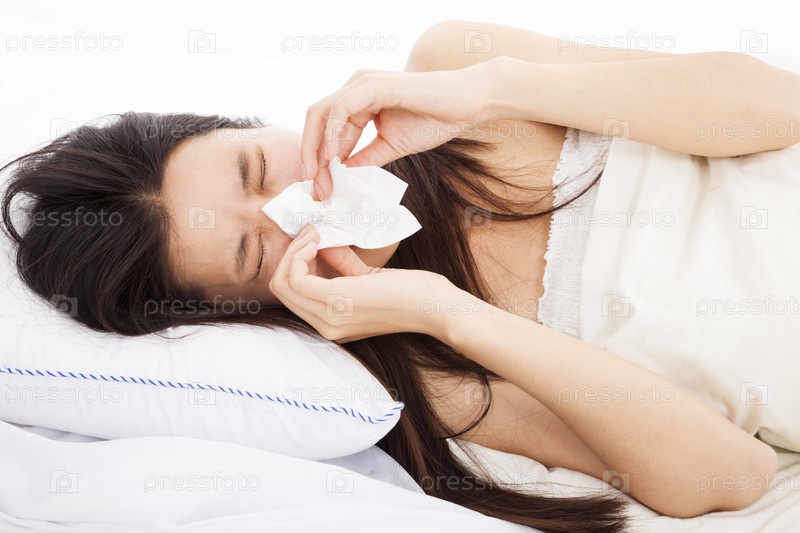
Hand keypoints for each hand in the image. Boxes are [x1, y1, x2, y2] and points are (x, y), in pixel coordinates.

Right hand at [269, 225, 453, 342]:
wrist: (435, 307)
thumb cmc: (409, 292)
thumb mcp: (367, 277)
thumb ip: (342, 264)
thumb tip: (322, 242)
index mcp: (331, 324)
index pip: (291, 295)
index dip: (295, 263)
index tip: (313, 240)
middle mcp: (326, 327)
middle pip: (281, 289)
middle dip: (291, 254)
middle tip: (311, 233)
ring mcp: (330, 318)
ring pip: (284, 283)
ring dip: (295, 251)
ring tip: (315, 235)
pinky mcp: (338, 302)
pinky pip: (297, 278)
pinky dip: (301, 254)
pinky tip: (319, 240)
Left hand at [301, 62, 494, 200]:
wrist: (467, 104)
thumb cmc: (434, 119)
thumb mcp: (390, 146)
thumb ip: (364, 159)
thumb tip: (339, 176)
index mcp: (358, 99)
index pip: (324, 127)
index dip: (317, 158)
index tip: (319, 187)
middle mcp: (356, 86)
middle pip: (316, 118)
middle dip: (310, 154)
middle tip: (313, 186)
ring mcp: (364, 83)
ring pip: (322, 113)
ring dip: (317, 148)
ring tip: (322, 177)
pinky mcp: (375, 85)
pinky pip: (342, 109)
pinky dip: (334, 135)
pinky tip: (336, 158)